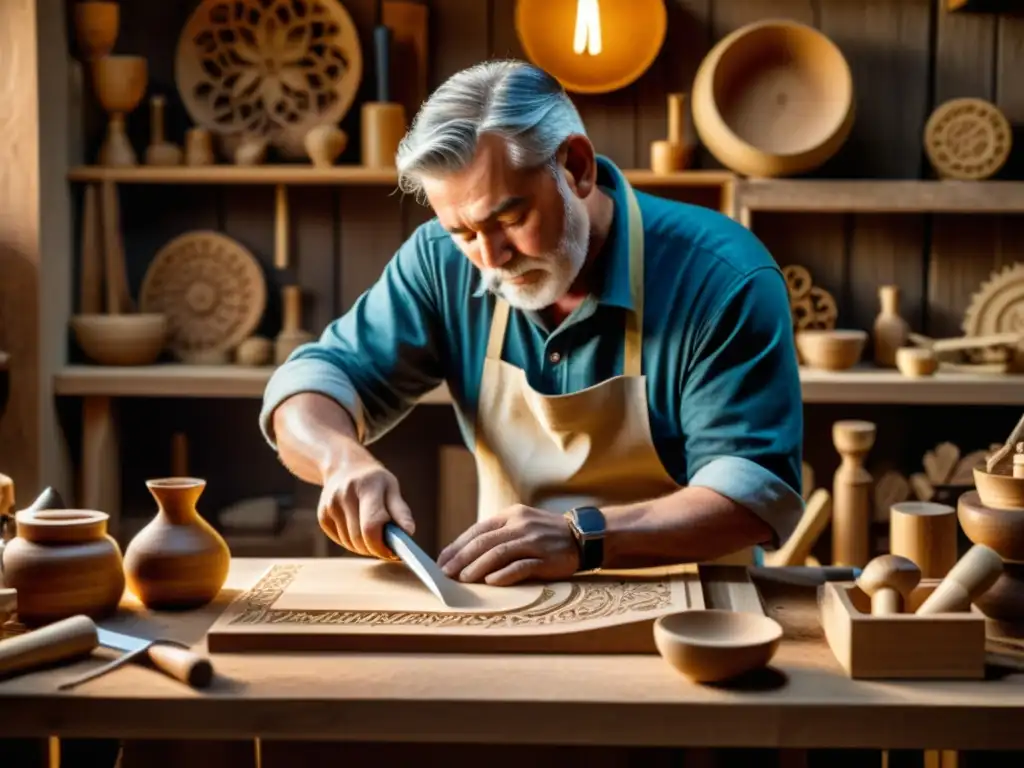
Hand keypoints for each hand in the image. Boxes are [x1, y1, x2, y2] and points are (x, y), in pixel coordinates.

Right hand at [317, 446, 414, 559]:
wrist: (344, 467)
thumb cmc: (374, 481)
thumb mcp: (391, 488)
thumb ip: (400, 511)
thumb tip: (408, 533)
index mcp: (366, 487)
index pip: (371, 526)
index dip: (382, 545)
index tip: (392, 551)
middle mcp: (344, 495)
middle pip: (359, 539)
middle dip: (375, 549)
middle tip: (386, 547)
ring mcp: (330, 506)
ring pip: (350, 543)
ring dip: (364, 547)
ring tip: (374, 535)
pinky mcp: (322, 516)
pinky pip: (341, 541)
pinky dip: (352, 543)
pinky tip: (359, 529)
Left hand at [437, 504, 579, 585]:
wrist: (584, 535)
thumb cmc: (547, 534)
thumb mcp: (522, 524)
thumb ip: (500, 534)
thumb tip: (468, 553)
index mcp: (511, 515)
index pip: (478, 530)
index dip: (457, 545)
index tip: (442, 560)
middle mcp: (520, 525)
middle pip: (484, 541)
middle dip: (461, 558)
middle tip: (446, 572)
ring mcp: (533, 541)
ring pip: (498, 553)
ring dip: (477, 567)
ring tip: (463, 578)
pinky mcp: (545, 558)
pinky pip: (521, 566)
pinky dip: (504, 574)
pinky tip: (491, 582)